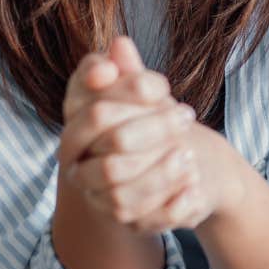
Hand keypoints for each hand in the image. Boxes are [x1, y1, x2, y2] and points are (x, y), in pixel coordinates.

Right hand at [57, 36, 241, 234]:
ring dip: (160, 171)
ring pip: (122, 190)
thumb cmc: (150, 118)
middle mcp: (80, 168)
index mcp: (77, 130)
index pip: (95, 112)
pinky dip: (172, 201)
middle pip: (112, 148)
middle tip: (186, 114)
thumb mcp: (143, 92)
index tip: (160, 85)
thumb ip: (129, 71)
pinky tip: (192, 184)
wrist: (179, 161)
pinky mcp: (128, 223)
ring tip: (189, 154)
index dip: (128, 96)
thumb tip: (119, 45)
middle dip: (153, 129)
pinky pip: (146, 219)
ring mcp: (100, 198)